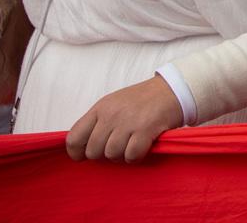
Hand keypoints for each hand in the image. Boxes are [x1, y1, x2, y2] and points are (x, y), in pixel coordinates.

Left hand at [65, 75, 184, 162]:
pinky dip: (136, 156)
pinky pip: (131, 155)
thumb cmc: (142, 100)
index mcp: (100, 108)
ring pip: (112, 154)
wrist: (173, 89)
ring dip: (122, 155)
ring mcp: (127, 122)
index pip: (74, 138)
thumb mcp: (114, 104)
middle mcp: (111, 115)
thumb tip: (83, 148)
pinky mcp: (145, 129)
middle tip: (118, 147)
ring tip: (131, 145)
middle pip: (93, 151)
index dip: (77, 153)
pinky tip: (142, 147)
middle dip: (104, 154)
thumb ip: (98, 122)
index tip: (85, 156)